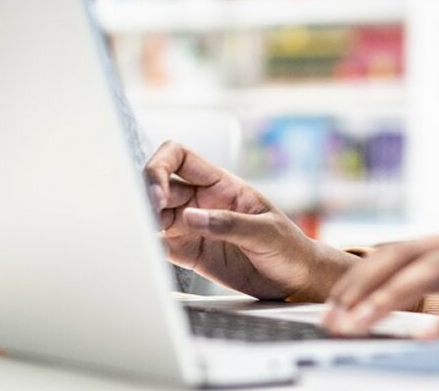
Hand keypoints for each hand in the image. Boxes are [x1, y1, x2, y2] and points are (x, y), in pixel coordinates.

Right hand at [143, 141, 356, 301]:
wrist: (297, 280)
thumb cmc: (290, 247)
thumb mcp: (266, 233)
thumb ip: (229, 224)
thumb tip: (191, 216)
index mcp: (221, 185)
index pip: (179, 157)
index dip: (160, 166)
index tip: (158, 192)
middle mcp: (201, 202)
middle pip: (159, 186)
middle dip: (146, 198)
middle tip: (147, 219)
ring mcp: (193, 227)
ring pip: (153, 216)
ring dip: (142, 223)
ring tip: (141, 237)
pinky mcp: (189, 253)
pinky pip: (160, 245)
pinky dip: (147, 248)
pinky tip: (145, 254)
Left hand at [322, 230, 438, 336]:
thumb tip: (401, 307)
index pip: (400, 250)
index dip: (362, 275)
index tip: (332, 307)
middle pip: (407, 256)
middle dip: (364, 288)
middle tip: (333, 320)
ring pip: (436, 271)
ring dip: (393, 299)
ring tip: (363, 324)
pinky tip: (429, 335)